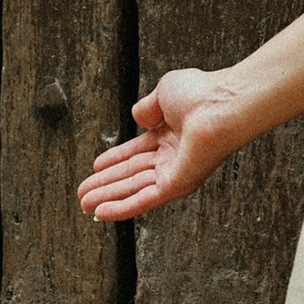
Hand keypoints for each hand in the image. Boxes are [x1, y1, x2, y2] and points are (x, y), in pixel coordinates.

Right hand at [78, 69, 251, 221]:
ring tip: (84, 204)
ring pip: (133, 189)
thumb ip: (148, 107)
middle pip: (131, 174)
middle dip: (105, 184)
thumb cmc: (202, 94)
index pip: (136, 152)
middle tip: (83, 194)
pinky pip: (144, 199)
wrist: (221, 104)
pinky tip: (102, 212)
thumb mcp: (164, 92)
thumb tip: (137, 118)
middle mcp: (173, 156)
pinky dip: (122, 207)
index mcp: (172, 135)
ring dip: (107, 198)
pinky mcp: (177, 185)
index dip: (113, 160)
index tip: (94, 167)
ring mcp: (175, 172)